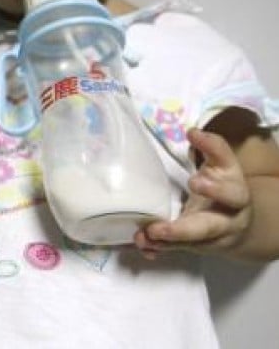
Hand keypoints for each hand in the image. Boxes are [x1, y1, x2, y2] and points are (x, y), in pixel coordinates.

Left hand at [135, 128, 251, 257]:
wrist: (239, 222)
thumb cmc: (226, 186)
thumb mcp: (225, 166)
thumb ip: (212, 148)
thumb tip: (193, 131)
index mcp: (236, 197)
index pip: (232, 194)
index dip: (216, 189)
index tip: (195, 181)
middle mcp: (225, 222)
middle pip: (206, 229)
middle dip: (182, 230)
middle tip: (157, 228)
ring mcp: (208, 239)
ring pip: (186, 244)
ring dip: (164, 242)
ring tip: (144, 236)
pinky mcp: (193, 247)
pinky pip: (175, 251)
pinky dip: (158, 249)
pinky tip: (143, 246)